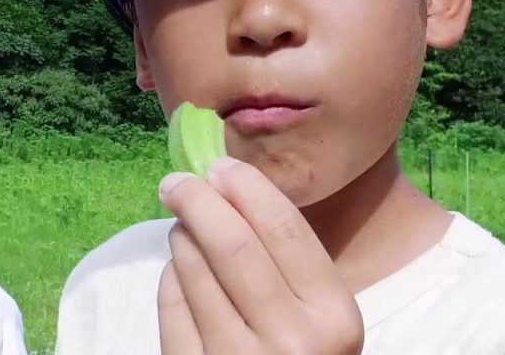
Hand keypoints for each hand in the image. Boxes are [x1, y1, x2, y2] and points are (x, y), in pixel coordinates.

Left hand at [156, 157, 363, 354]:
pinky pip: (172, 307)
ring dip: (182, 238)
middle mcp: (290, 341)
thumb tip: (230, 187)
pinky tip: (178, 271)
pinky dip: (170, 279)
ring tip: (183, 228)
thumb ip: (289, 264)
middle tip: (176, 182)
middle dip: (197, 200)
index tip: (220, 167)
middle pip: (232, 244)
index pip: (284, 229)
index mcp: (334, 317)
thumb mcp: (321, 318)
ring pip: (194, 272)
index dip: (246, 189)